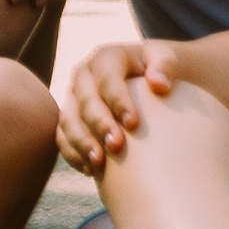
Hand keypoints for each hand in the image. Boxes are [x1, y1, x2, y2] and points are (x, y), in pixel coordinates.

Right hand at [56, 40, 179, 174]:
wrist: (145, 82)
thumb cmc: (159, 72)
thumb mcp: (166, 60)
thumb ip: (166, 65)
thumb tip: (159, 84)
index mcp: (106, 58)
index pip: (107, 78)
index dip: (118, 100)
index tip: (134, 123)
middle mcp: (84, 76)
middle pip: (85, 100)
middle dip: (99, 124)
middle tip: (117, 146)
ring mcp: (73, 98)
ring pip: (68, 119)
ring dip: (80, 142)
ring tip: (98, 163)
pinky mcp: (69, 119)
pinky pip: (62, 137)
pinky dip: (72, 153)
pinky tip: (90, 171)